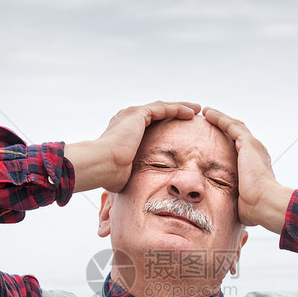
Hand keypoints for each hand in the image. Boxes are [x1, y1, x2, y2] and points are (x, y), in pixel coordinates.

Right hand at [67, 101, 200, 192]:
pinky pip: (164, 109)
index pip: (148, 125)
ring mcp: (132, 115)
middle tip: (190, 116)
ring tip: (196, 110)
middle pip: (157, 113)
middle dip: (174, 114)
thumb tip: (137, 188)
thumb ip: (133, 173)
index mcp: (124, 131)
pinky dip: (179, 109)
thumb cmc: (110, 175)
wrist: (101, 166)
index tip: (178, 132)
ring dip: (181, 108)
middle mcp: (127, 119)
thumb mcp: (125, 173)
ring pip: (163, 108)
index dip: (165, 127)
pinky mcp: (138, 114)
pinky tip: (192, 112)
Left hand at [202, 107, 293, 233]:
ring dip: (220, 118)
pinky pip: (231, 126)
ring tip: (207, 113)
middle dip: (223, 125)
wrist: (266, 205)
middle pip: (237, 133)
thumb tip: (223, 210)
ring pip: (234, 126)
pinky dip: (220, 118)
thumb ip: (233, 198)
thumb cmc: (254, 210)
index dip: (227, 140)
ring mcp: (253, 147)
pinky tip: (208, 114)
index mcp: (255, 164)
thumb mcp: (240, 201)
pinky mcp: (248, 144)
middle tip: (209, 119)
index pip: (239, 147)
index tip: (214, 138)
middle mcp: (256, 152)